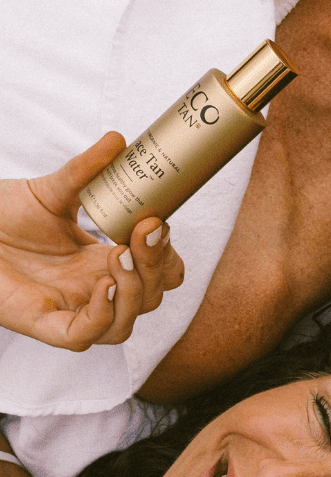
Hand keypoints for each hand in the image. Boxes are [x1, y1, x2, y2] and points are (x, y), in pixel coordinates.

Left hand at [0, 133, 183, 350]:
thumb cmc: (1, 216)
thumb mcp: (50, 192)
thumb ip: (85, 171)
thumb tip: (118, 140)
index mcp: (103, 263)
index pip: (158, 275)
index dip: (167, 257)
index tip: (158, 224)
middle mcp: (94, 292)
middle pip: (149, 298)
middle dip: (155, 267)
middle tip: (144, 231)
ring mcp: (72, 312)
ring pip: (125, 325)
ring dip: (134, 292)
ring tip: (119, 254)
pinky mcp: (44, 325)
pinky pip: (86, 336)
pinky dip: (102, 316)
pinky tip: (103, 285)